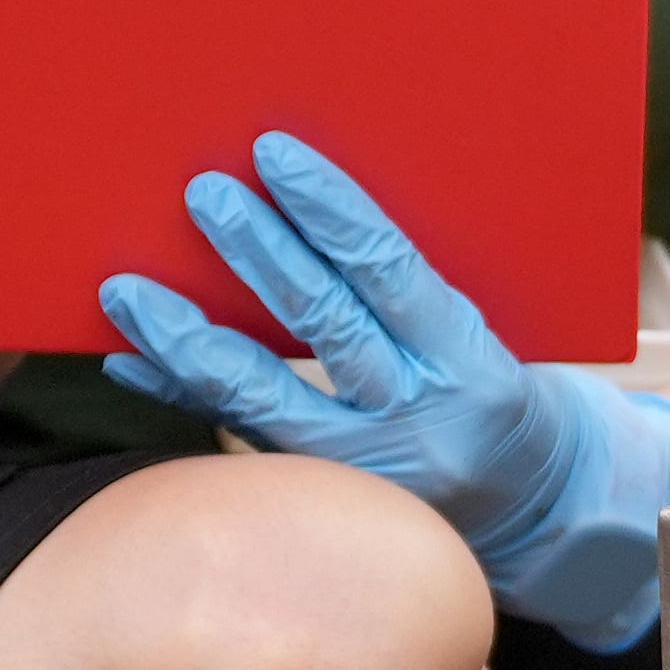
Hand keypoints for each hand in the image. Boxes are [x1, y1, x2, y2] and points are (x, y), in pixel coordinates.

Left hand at [95, 133, 669, 652]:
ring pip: (261, 396)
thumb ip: (410, 293)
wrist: (543, 515)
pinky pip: (240, 439)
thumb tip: (313, 213)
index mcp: (470, 363)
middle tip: (202, 194)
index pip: (390, 270)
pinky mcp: (325, 500)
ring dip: (188, 338)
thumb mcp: (484, 339)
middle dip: (257, 252)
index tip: (274, 154)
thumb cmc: (506, 401)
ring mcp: (367, 469)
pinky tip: (133, 363)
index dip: (329, 208)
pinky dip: (183, 398)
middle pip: (323, 324)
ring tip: (126, 290)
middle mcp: (420, 418)